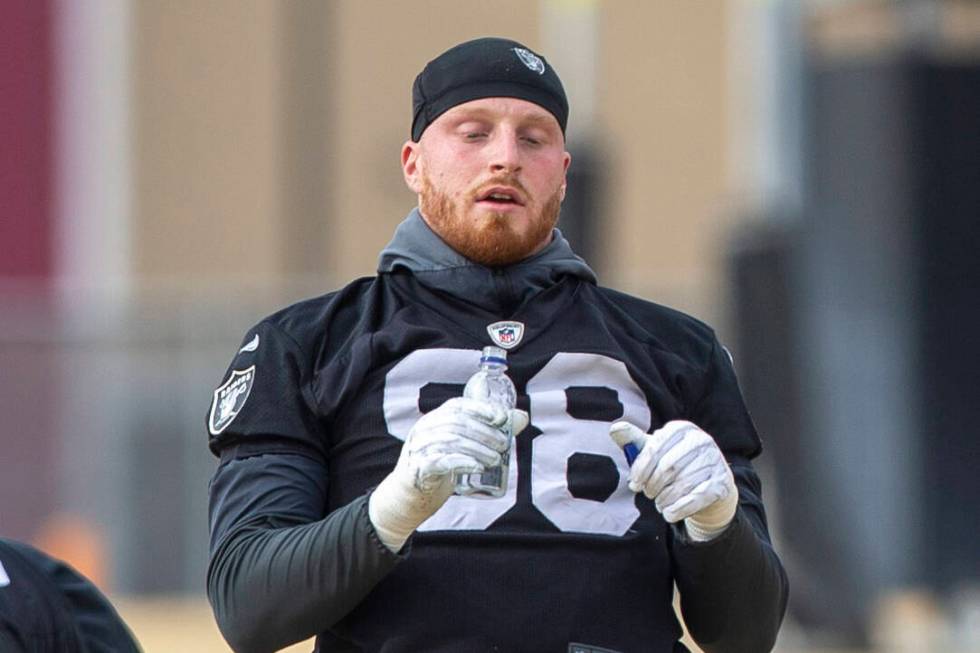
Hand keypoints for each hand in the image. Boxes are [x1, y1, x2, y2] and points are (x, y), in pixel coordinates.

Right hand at [369, 397, 528, 550]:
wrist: (408, 499)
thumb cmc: (439, 469)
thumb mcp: (463, 448)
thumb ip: (490, 433)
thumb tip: (521, 417)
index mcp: (434, 420)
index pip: (457, 405)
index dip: (480, 408)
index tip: (501, 418)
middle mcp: (424, 429)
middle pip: (457, 423)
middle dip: (485, 432)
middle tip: (504, 445)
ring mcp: (418, 449)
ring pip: (451, 440)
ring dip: (478, 449)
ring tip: (496, 459)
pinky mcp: (418, 469)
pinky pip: (441, 460)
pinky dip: (462, 462)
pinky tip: (478, 467)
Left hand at [609, 420, 736, 540]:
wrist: (710, 486)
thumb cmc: (675, 464)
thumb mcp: (655, 450)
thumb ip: (634, 440)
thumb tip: (615, 428)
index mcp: (682, 428)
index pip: (655, 446)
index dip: (641, 468)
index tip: (633, 483)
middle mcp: (702, 440)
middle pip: (668, 467)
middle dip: (652, 484)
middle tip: (647, 493)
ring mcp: (715, 461)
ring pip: (681, 484)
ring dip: (664, 499)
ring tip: (659, 503)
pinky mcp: (722, 483)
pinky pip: (696, 499)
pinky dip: (678, 510)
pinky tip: (669, 514)